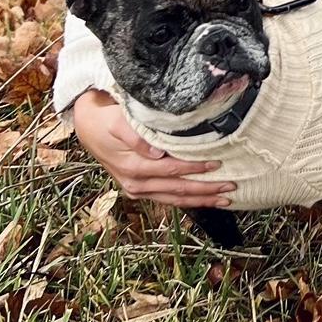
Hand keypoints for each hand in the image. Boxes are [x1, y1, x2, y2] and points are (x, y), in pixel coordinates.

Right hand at [71, 88, 232, 207]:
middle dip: (206, 190)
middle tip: (232, 186)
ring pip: (175, 199)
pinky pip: (168, 198)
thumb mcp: (118, 122)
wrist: (88, 127)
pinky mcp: (140, 188)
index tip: (218, 164)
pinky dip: (187, 200)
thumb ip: (136, 137)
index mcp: (134, 168)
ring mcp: (138, 189)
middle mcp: (136, 184)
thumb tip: (156, 153)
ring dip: (201, 199)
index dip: (195, 168)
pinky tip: (205, 199)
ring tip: (225, 198)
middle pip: (178, 190)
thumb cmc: (108, 120)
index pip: (173, 171)